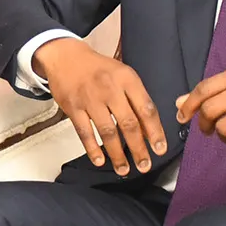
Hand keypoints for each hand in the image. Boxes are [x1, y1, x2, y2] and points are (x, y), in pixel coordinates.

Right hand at [33, 38, 166, 173]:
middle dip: (138, 148)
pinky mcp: (73, 107)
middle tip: (145, 165)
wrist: (65, 57)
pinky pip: (84, 132)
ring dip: (117, 154)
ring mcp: (90, 98)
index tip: (160, 149)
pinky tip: (100, 160)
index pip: (146, 109)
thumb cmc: (98, 69)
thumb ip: (136, 99)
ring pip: (107, 131)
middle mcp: (110, 89)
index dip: (155, 131)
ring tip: (124, 169)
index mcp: (127, 79)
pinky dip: (92, 148)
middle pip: (128, 123)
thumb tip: (149, 130)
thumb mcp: (122, 75)